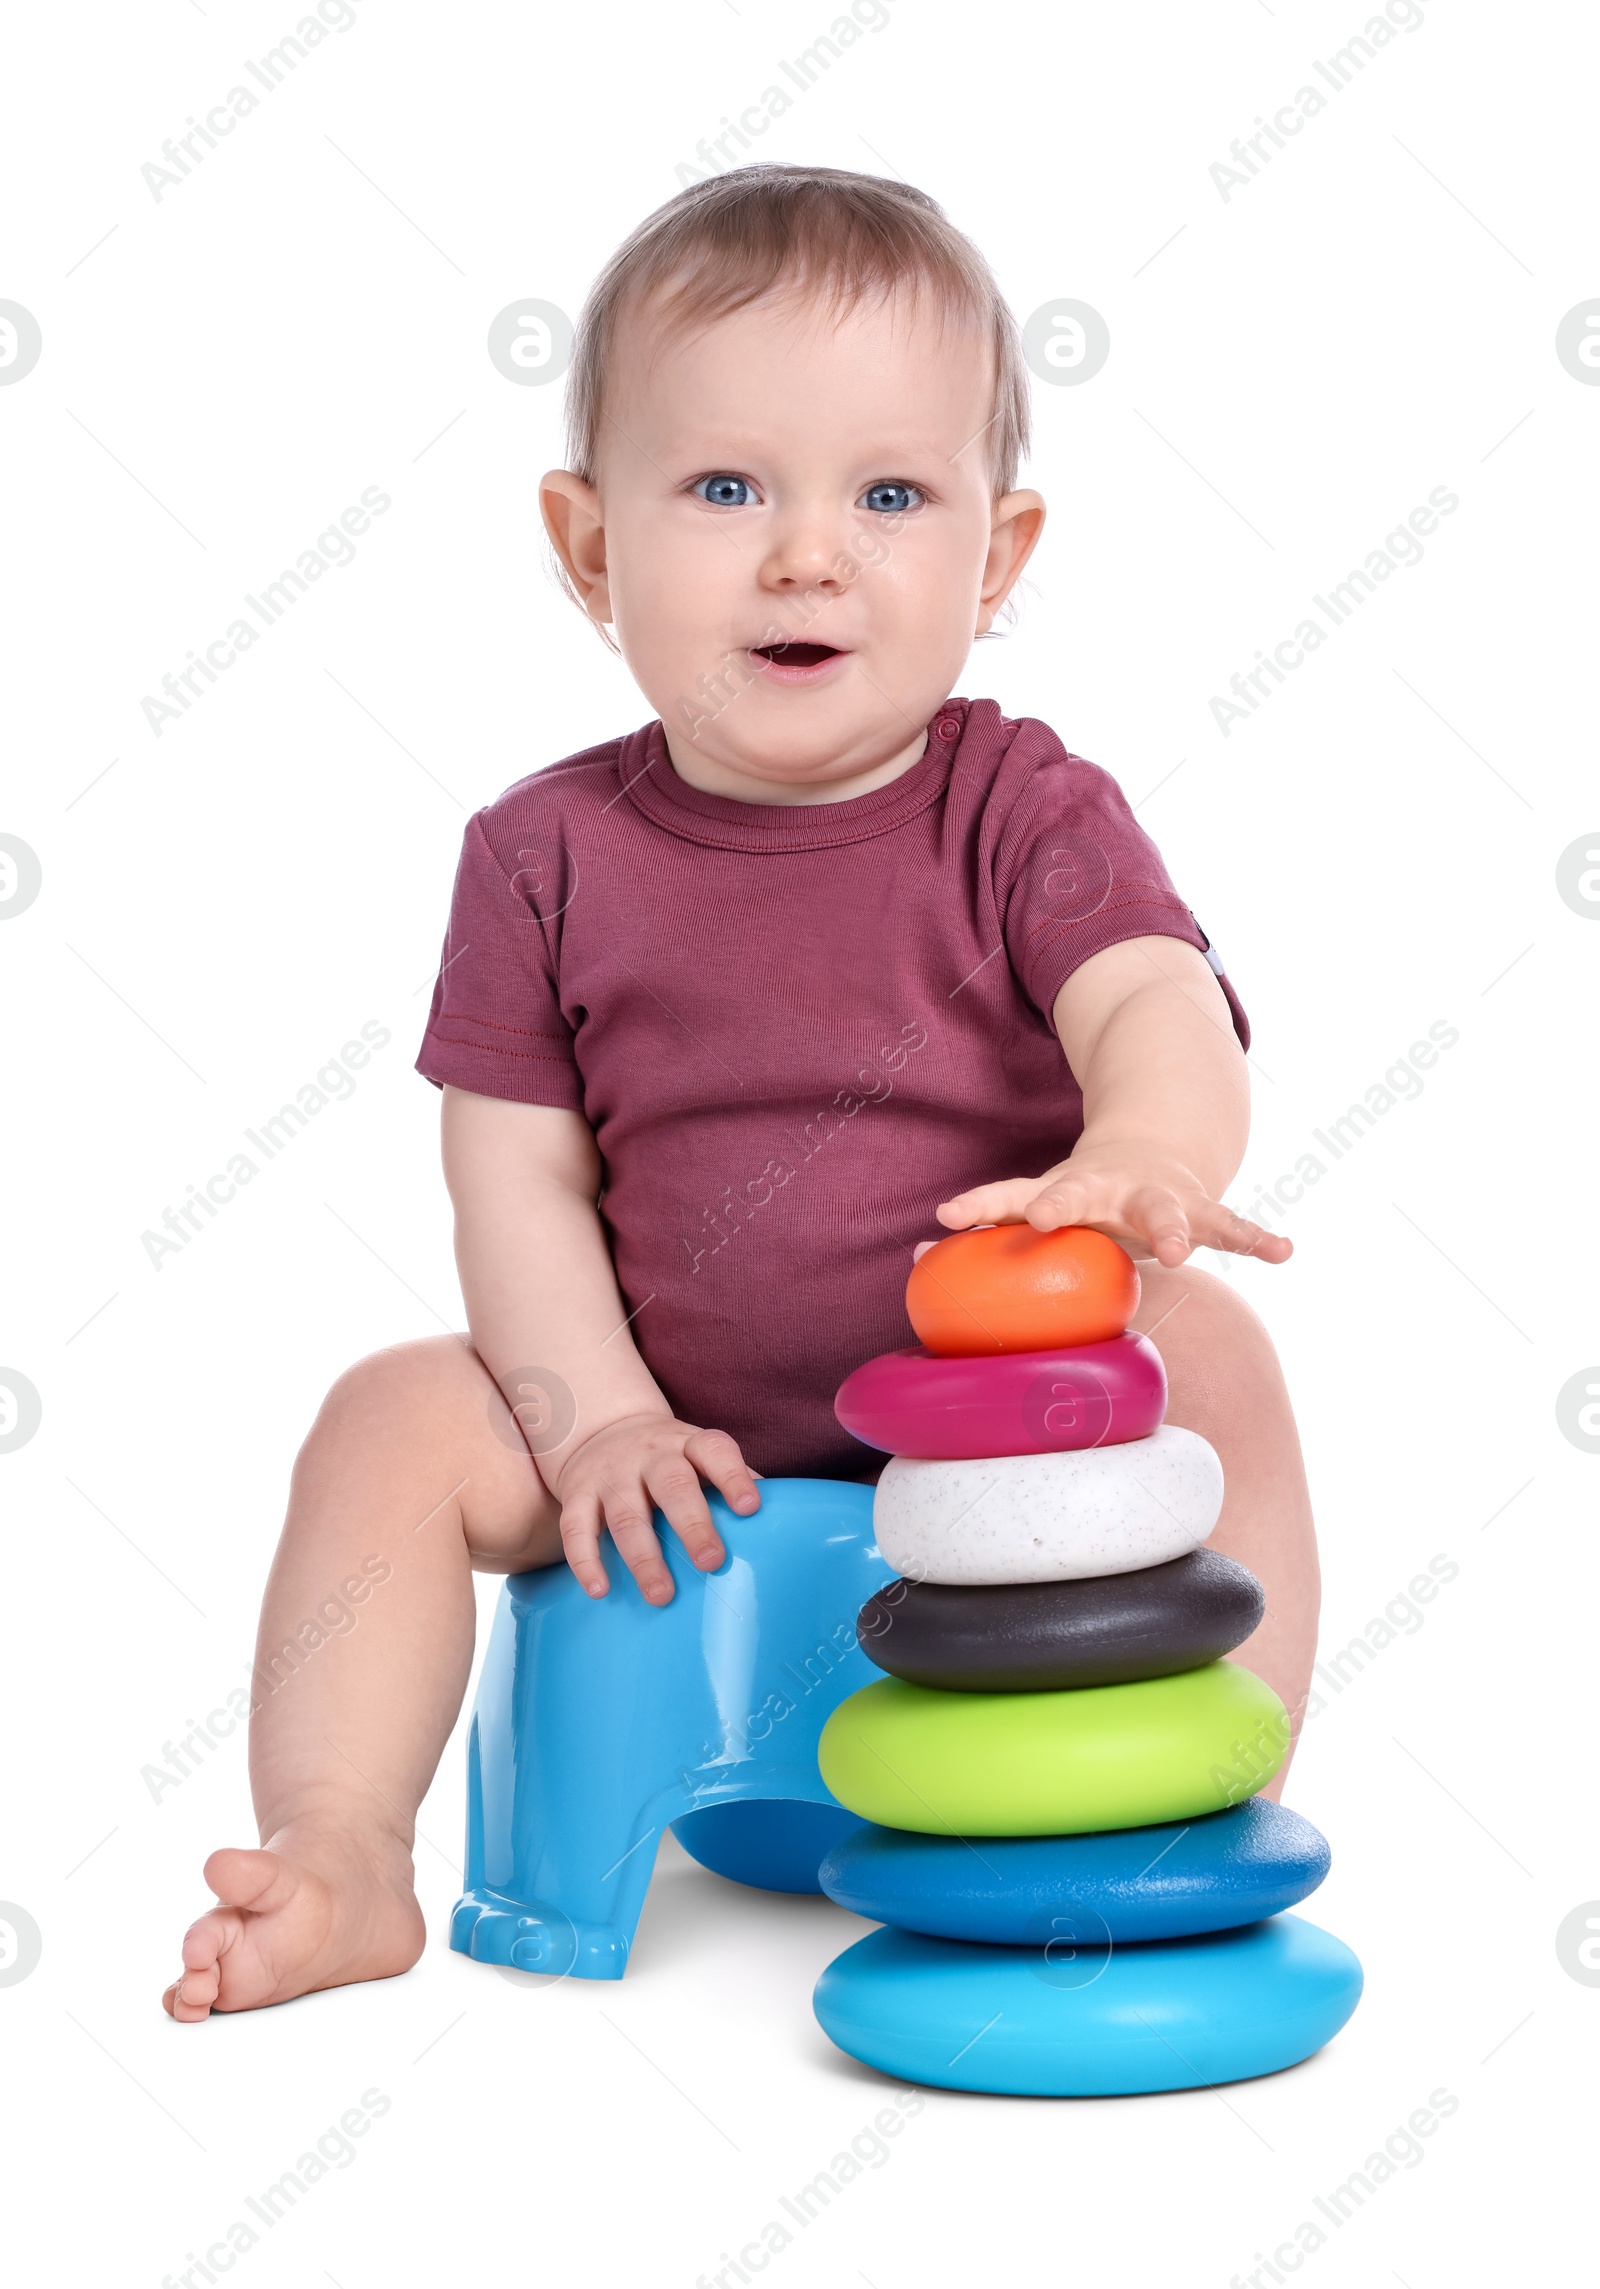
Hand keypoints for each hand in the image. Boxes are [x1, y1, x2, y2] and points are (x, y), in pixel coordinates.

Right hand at [548, 1412, 760, 1604]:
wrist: (601, 1428)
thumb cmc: (669, 1458)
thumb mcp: (699, 1456)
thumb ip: (731, 1483)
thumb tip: (781, 1522)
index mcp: (689, 1444)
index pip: (715, 1452)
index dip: (733, 1477)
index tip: (751, 1508)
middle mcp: (650, 1455)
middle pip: (672, 1485)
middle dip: (691, 1524)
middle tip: (710, 1561)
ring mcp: (611, 1473)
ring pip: (625, 1513)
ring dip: (642, 1556)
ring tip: (660, 1594)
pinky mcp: (577, 1492)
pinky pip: (576, 1526)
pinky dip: (586, 1560)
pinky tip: (601, 1590)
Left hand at [936, 1141, 1291, 1267]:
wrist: (1154, 1147)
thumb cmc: (1086, 1196)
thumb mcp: (1040, 1204)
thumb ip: (989, 1230)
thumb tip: (913, 1260)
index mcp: (1067, 1189)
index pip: (1014, 1194)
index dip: (981, 1205)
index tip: (945, 1219)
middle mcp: (1111, 1187)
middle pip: (1087, 1191)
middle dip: (1067, 1202)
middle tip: (1049, 1219)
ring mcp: (1161, 1194)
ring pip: (1170, 1209)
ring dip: (1176, 1228)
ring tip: (1182, 1252)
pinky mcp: (1204, 1207)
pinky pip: (1235, 1226)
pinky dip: (1259, 1238)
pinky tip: (1285, 1251)